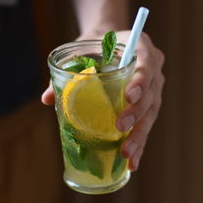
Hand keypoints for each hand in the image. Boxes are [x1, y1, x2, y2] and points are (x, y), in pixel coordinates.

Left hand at [41, 30, 164, 170]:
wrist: (108, 41)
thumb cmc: (95, 44)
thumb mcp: (81, 50)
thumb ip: (67, 70)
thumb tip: (47, 99)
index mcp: (141, 47)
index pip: (146, 64)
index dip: (140, 81)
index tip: (128, 97)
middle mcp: (153, 68)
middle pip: (151, 93)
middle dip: (136, 113)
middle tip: (120, 127)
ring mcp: (154, 87)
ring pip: (151, 113)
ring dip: (139, 135)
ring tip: (127, 155)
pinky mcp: (150, 104)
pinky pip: (147, 123)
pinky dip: (139, 142)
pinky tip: (132, 161)